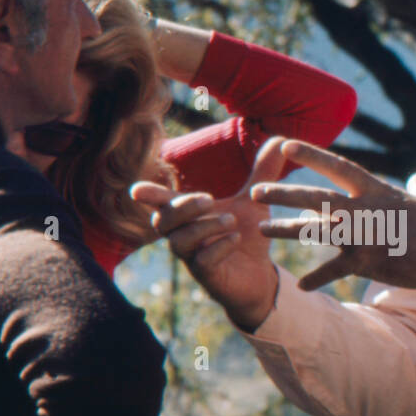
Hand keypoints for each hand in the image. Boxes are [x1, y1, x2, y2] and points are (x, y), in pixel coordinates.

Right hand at [131, 138, 287, 331]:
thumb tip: (278, 138)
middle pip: (163, 221)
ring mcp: (193, 257)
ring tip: (232, 221)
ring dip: (204, 227)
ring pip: (180, 242)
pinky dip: (218, 247)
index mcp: (190, 215)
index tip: (136, 189)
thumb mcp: (256, 200)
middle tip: (209, 198)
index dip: (150, 195)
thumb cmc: (247, 233)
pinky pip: (202, 262)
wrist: (260, 275)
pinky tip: (236, 238)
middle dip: (182, 207)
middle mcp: (185, 235)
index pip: (164, 202)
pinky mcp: (207, 276)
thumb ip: (263, 172)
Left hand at [252, 139, 415, 292]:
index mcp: (377, 190)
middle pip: (316, 197)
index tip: (285, 145)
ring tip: (262, 230)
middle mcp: (365, 209)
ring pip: (316, 231)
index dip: (311, 155)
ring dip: (287, 230)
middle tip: (256, 192)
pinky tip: (300, 286)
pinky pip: (334, 271)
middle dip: (284, 194)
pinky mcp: (367, 262)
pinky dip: (317, 279)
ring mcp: (364, 236)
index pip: (338, 166)